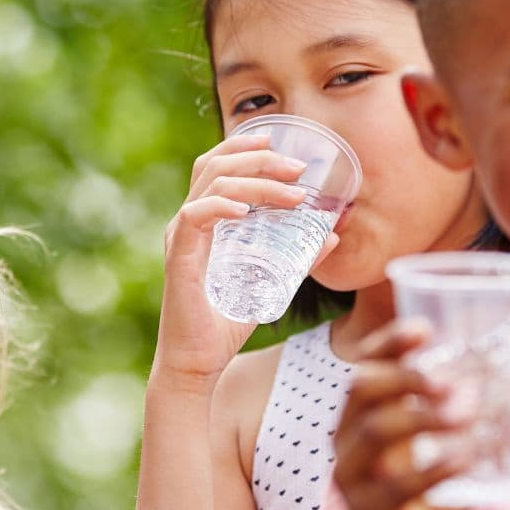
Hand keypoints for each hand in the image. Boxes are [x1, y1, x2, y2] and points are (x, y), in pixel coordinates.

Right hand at [152, 133, 334, 389]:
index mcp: (204, 221)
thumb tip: (331, 234)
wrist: (197, 364)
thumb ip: (297, 257)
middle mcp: (187, 222)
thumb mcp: (271, 282)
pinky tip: (248, 210)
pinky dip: (222, 206)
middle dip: (259, 157)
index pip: (217, 165)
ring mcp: (180, 238)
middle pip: (214, 165)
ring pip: (211, 185)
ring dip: (256, 182)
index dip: (247, 147)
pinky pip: (195, 217)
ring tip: (292, 193)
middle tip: (298, 167)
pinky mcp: (178, 258)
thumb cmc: (225, 325)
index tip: (284, 145)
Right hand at [333, 319, 471, 509]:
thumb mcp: (457, 447)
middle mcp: (346, 439)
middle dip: (405, 374)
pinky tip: (467, 458)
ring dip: (424, 416)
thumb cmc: (436, 494)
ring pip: (375, 430)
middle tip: (449, 379)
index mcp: (361, 414)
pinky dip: (437, 466)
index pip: (364, 364)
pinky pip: (399, 484)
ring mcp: (354, 477)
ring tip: (468, 413)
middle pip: (360, 387)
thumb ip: (492, 415)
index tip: (425, 329)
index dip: (389, 342)